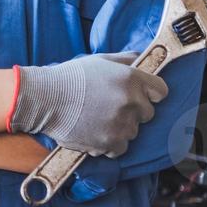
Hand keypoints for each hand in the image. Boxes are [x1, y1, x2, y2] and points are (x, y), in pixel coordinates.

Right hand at [8, 51, 166, 156]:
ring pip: (134, 131)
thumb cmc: (70, 77)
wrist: (44, 98)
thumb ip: (126, 59)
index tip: (139, 95)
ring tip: (98, 119)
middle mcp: (131, 101)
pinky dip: (110, 143)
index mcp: (131, 78)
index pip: (161, 91)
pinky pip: (121, 148)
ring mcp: (122, 124)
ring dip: (121, 127)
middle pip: (148, 113)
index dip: (151, 93)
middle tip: (111, 106)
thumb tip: (142, 59)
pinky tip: (95, 132)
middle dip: (134, 111)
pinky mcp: (111, 143)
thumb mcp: (100, 60)